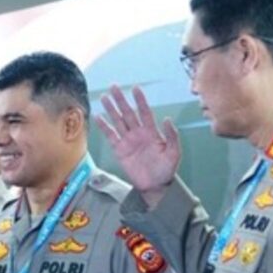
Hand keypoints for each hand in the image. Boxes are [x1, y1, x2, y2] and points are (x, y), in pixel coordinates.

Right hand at [96, 85, 180, 205]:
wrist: (155, 185)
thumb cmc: (166, 169)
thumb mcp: (174, 153)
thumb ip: (172, 136)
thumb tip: (167, 118)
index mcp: (152, 132)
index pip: (145, 112)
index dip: (140, 100)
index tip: (135, 88)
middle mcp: (138, 133)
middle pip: (128, 113)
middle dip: (121, 100)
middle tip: (114, 86)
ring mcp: (128, 141)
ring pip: (118, 121)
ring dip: (111, 109)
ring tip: (104, 97)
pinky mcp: (119, 150)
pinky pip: (111, 136)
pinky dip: (104, 127)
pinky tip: (98, 117)